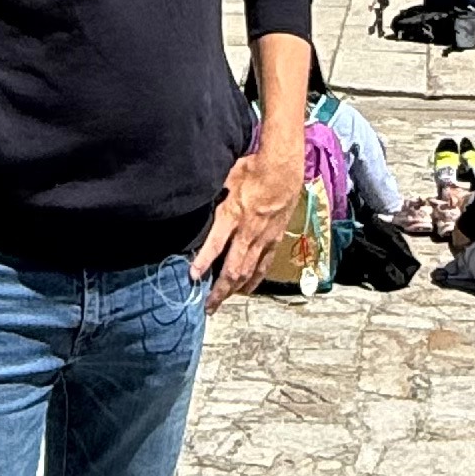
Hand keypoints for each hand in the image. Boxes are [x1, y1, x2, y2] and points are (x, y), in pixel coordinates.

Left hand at [196, 126, 303, 305]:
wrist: (283, 169)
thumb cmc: (252, 168)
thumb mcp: (225, 176)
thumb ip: (210, 192)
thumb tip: (191, 195)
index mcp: (232, 215)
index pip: (215, 245)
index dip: (203, 261)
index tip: (192, 276)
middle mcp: (247, 232)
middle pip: (232, 268)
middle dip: (219, 290)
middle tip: (207, 306)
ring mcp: (262, 239)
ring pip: (248, 272)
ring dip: (234, 290)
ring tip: (221, 303)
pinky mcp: (274, 240)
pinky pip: (263, 266)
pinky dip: (253, 281)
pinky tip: (246, 290)